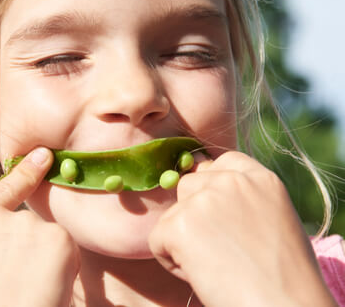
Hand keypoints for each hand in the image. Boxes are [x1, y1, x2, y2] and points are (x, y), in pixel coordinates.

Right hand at [0, 147, 79, 306]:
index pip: (0, 191)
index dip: (24, 173)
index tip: (43, 155)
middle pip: (23, 223)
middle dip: (26, 249)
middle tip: (18, 283)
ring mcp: (26, 224)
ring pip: (44, 239)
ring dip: (43, 261)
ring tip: (28, 291)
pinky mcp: (55, 237)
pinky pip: (64, 251)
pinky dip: (62, 268)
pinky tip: (46, 287)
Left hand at [149, 151, 336, 306]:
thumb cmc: (284, 279)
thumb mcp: (274, 222)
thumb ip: (243, 200)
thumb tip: (202, 194)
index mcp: (261, 179)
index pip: (221, 163)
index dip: (212, 187)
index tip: (220, 217)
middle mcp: (231, 181)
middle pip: (190, 184)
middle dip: (194, 214)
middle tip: (220, 251)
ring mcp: (203, 200)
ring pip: (172, 213)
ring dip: (183, 240)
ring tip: (216, 267)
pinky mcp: (179, 224)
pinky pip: (158, 240)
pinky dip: (172, 263)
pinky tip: (202, 277)